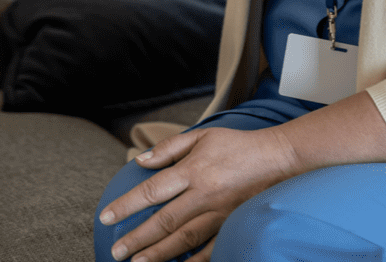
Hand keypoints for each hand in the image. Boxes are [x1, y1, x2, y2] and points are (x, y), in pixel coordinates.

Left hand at [97, 126, 299, 261]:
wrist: (278, 158)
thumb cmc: (236, 145)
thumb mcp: (201, 136)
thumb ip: (169, 148)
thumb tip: (141, 160)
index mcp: (193, 170)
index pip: (152, 191)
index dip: (127, 205)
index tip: (106, 216)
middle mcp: (204, 195)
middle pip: (164, 221)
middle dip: (138, 239)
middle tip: (116, 251)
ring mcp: (220, 214)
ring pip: (184, 240)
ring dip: (159, 254)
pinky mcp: (233, 225)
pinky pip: (212, 249)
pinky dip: (195, 261)